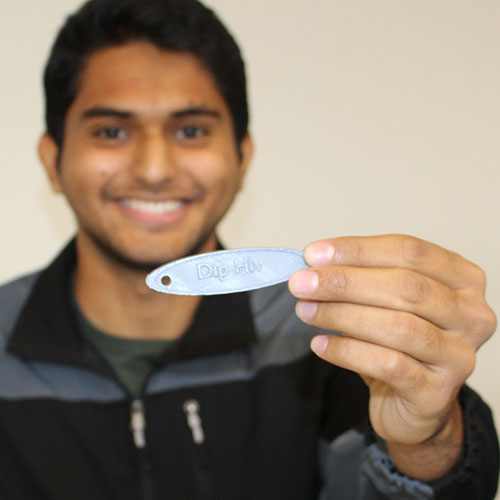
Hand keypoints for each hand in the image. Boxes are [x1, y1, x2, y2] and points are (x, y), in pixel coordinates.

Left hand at [288, 235, 495, 449]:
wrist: (413, 400)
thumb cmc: (399, 341)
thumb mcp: (385, 300)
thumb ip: (361, 277)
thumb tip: (314, 264)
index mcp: (462, 279)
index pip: (409, 252)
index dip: (357, 250)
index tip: (313, 254)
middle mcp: (470, 315)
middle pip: (404, 287)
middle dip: (344, 282)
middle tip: (302, 283)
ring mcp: (459, 356)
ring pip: (396, 326)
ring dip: (341, 315)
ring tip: (305, 310)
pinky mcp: (438, 393)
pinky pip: (388, 364)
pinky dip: (347, 351)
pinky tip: (320, 343)